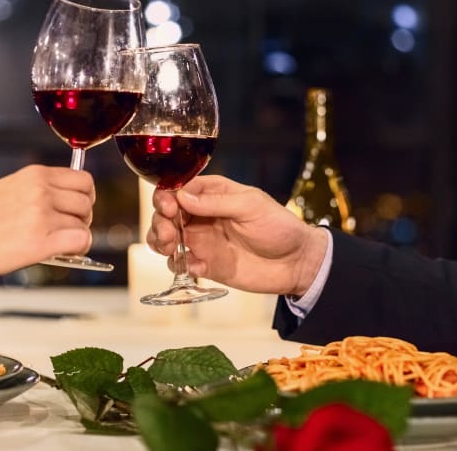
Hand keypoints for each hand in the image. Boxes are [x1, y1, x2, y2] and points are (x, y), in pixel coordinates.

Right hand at [0, 165, 94, 281]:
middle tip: (67, 230)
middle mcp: (41, 190)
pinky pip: (81, 241)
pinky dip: (78, 249)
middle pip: (87, 201)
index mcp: (34, 175)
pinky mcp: (42, 241)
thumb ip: (36, 191)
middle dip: (82, 218)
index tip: (75, 209)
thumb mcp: (5, 190)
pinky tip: (63, 253)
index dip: (84, 197)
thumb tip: (61, 203)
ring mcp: (43, 214)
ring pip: (85, 223)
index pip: (82, 179)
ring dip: (77, 235)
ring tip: (59, 244)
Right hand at [146, 175, 327, 295]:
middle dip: (160, 222)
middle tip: (169, 233)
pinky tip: (198, 268)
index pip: (177, 189)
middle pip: (165, 214)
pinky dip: (182, 266)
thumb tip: (182, 197)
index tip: (168, 209)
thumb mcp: (251, 206)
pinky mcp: (206, 264)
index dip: (166, 197)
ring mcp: (202, 240)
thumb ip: (216, 202)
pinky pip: (181, 264)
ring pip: (165, 239)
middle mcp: (202, 215)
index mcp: (212, 194)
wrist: (296, 263)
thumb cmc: (279, 227)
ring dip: (160, 242)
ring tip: (172, 248)